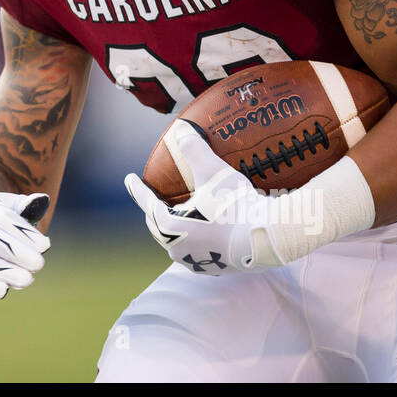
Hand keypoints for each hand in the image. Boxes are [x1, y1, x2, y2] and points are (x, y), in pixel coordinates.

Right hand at [0, 192, 50, 298]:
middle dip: (17, 253)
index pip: (1, 219)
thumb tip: (41, 200)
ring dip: (5, 272)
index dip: (24, 233)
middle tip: (39, 264)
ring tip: (27, 280)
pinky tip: (2, 291)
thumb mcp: (11, 207)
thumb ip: (27, 206)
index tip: (45, 245)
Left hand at [124, 119, 283, 274]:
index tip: (129, 179)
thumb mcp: (213, 172)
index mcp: (169, 226)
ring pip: (176, 239)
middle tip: (155, 196)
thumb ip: (194, 149)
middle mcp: (176, 247)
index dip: (137, 188)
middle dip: (155, 210)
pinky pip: (196, 249)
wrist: (266, 238)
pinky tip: (203, 231)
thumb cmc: (236, 205)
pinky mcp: (213, 268)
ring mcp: (194, 260)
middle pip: (158, 224)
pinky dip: (195, 237)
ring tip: (178, 214)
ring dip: (175, 226)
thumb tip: (181, 129)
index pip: (147, 202)